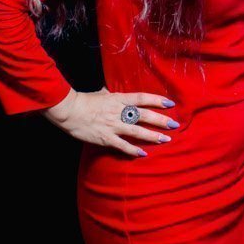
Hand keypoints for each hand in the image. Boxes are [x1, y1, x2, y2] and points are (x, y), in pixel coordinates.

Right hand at [42, 88, 179, 157]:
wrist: (69, 111)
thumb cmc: (85, 100)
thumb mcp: (102, 93)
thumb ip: (113, 94)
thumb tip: (116, 89)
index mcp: (119, 99)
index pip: (142, 98)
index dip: (157, 100)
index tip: (170, 104)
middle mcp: (119, 112)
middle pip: (144, 115)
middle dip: (161, 120)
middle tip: (174, 124)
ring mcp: (113, 126)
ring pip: (137, 131)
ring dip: (153, 136)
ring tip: (165, 139)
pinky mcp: (105, 138)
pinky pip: (122, 145)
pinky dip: (133, 150)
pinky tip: (143, 154)